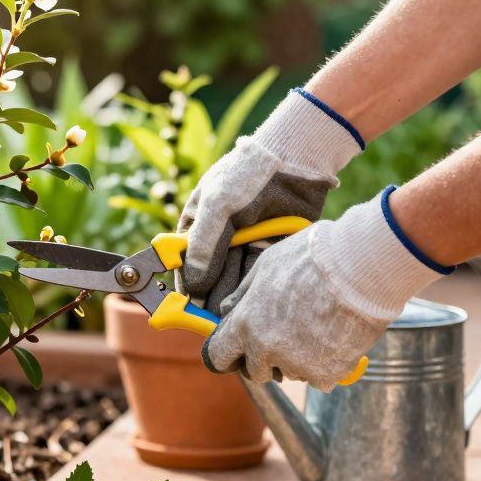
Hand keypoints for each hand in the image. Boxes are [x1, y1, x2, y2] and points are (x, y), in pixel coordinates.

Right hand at [178, 88, 362, 308]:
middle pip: (210, 274)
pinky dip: (253, 289)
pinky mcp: (269, 248)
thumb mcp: (218, 204)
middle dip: (210, 296)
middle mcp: (218, 237)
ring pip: (234, 278)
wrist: (296, 158)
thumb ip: (203, 244)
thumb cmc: (249, 174)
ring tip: (233, 320)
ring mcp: (244, 243)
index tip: (188, 308)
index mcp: (197, 223)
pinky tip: (252, 306)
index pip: (184, 262)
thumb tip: (192, 284)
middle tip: (212, 322)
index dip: (186, 285)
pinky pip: (257, 274)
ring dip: (232, 297)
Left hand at [202, 187, 451, 390]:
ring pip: (290, 372)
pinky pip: (319, 378)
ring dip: (298, 359)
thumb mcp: (265, 266)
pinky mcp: (326, 373)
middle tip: (287, 335)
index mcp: (245, 324)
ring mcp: (296, 365)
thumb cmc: (311, 258)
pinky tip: (336, 338)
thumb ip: (242, 295)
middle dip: (265, 359)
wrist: (360, 267)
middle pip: (256, 371)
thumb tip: (226, 311)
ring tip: (318, 326)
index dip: (227, 355)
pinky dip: (327, 365)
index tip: (236, 352)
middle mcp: (266, 350)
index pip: (219, 357)